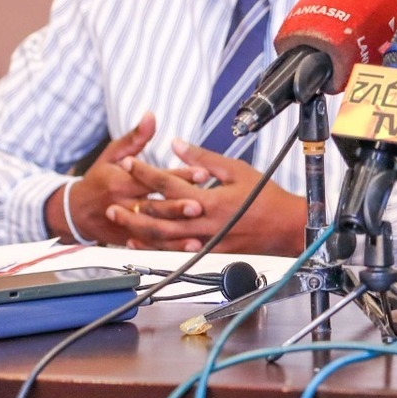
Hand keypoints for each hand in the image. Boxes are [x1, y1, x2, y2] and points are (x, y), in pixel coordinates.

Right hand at [46, 114, 207, 245]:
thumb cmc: (98, 179)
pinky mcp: (126, 239)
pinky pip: (149, 245)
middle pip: (153, 206)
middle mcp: (122, 204)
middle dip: (177, 206)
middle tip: (201, 205)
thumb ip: (135, 137)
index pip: (153, 178)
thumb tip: (151, 116)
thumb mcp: (113, 154)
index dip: (178, 175)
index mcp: (120, 181)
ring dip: (176, 233)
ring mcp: (123, 224)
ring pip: (152, 230)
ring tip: (200, 234)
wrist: (74, 210)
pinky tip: (188, 248)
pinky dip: (169, 248)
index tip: (202, 173)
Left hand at [105, 138, 304, 254]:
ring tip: (119, 219)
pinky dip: (154, 245)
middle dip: (132, 204)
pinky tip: (140, 239)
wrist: (285, 227)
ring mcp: (205, 241)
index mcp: (210, 199)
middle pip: (158, 216)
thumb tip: (177, 145)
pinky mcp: (208, 252)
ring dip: (137, 228)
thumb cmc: (266, 196)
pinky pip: (174, 251)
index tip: (129, 163)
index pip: (169, 184)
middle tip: (111, 197)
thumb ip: (203, 158)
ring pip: (162, 238)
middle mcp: (204, 223)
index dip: (146, 172)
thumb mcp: (237, 169)